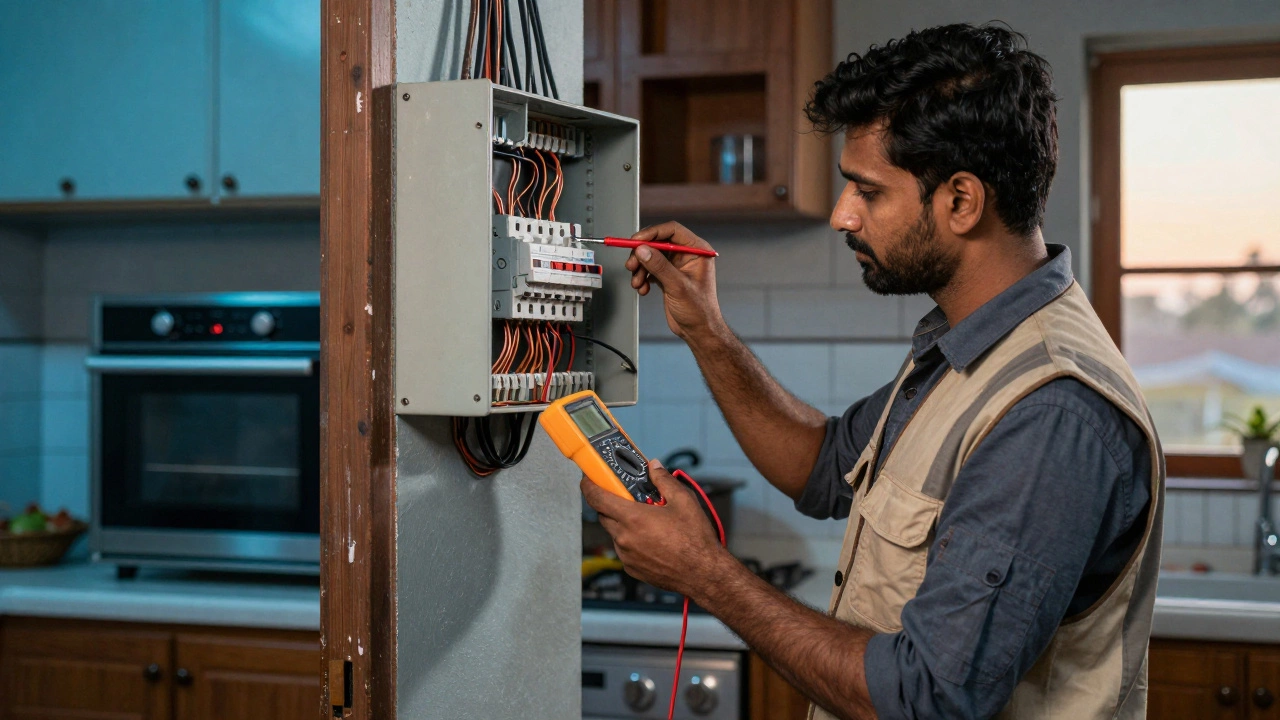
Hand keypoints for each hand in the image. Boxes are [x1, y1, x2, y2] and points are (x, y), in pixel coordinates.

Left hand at [580, 460, 727, 599]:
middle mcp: (625, 538)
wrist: (703, 573)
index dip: (589, 485)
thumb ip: (664, 480)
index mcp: (633, 518)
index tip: (588, 478)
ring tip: (648, 521)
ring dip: (624, 523)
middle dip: (612, 503)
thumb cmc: (695, 541)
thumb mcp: (684, 501)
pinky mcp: (632, 568)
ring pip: (615, 532)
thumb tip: (654, 467)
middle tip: (629, 497)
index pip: (597, 498)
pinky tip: (651, 539)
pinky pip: (624, 549)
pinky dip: (631, 540)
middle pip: (604, 514)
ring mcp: (626, 555)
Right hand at [625, 222, 725, 340]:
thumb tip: (643, 250)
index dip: (652, 233)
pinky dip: (643, 277)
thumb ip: (659, 266)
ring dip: (640, 268)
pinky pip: (650, 268)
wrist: (698, 330)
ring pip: (651, 256)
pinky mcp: (668, 275)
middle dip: (642, 254)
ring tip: (637, 282)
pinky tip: (643, 288)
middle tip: (631, 264)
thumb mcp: (678, 286)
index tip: (636, 241)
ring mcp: (676, 265)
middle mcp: (687, 255)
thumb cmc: (699, 310)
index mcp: (697, 250)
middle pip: (658, 242)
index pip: (672, 231)